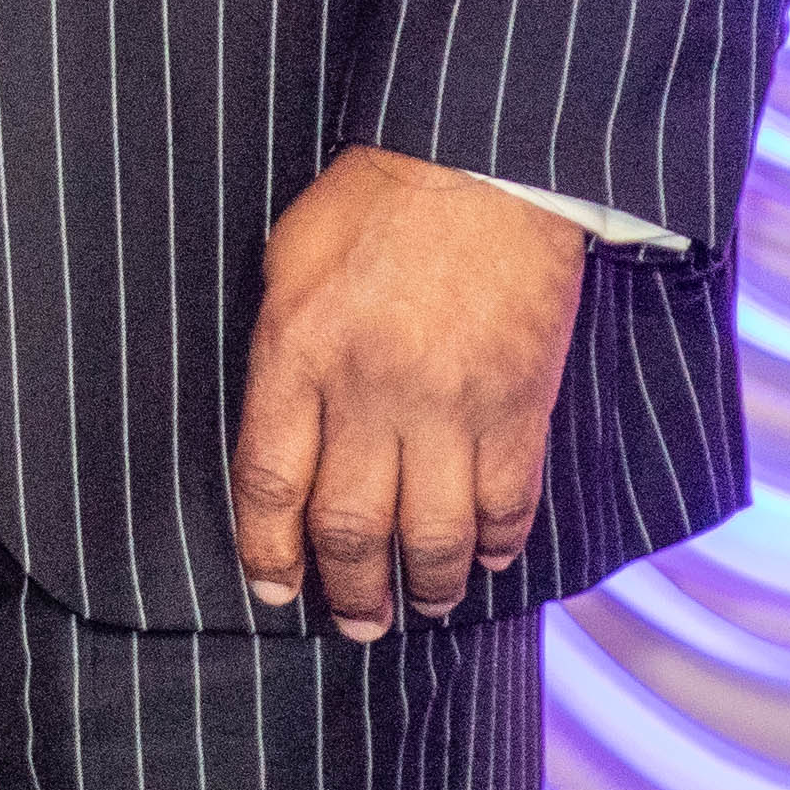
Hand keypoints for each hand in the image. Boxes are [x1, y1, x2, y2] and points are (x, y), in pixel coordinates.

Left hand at [230, 144, 587, 637]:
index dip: (269, 549)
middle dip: (350, 591)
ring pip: (437, 535)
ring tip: (422, 607)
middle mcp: (371, 392)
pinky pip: (509, 504)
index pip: (270, 482)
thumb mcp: (289, 264)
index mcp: (298, 353)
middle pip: (353, 527)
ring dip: (429, 585)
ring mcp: (451, 407)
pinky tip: (489, 560)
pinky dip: (500, 545)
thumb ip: (283, 355)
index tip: (274, 586)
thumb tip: (284, 433)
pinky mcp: (519, 409)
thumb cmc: (372, 203)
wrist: (480, 166)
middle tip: (353, 623)